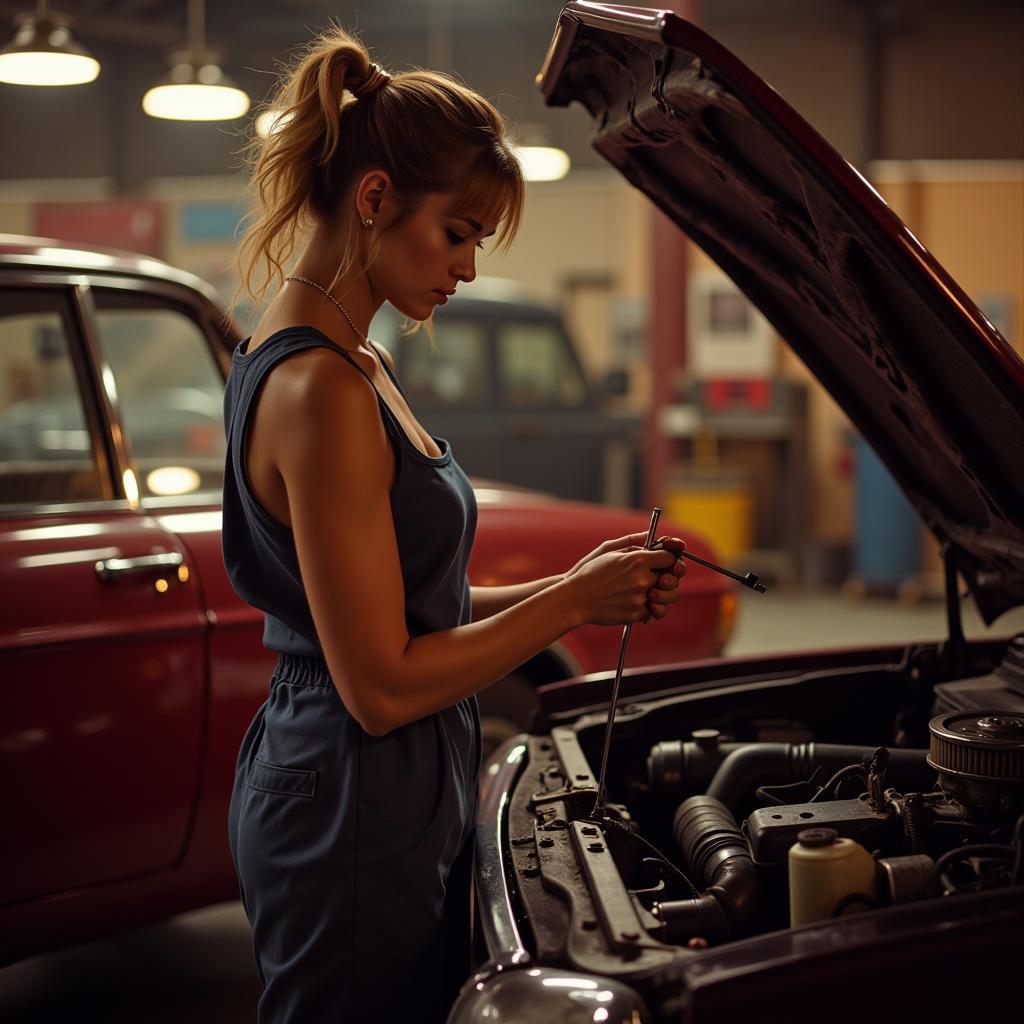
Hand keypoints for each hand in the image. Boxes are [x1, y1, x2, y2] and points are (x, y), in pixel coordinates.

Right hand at [565, 545, 681, 626]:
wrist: (576, 599)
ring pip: (666, 597)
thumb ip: (633, 543)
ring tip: (649, 592)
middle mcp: (643, 579)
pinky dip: (646, 607)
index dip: (669, 559)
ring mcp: (641, 598)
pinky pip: (652, 610)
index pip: (670, 558)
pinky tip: (634, 602)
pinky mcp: (637, 614)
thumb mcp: (609, 551)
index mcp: (638, 560)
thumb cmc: (590, 572)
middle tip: (660, 578)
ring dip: (661, 594)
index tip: (664, 561)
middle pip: (672, 578)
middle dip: (668, 578)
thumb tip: (650, 536)